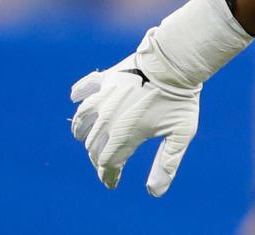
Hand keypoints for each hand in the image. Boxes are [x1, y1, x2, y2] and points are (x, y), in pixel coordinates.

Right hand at [69, 31, 200, 195]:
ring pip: (83, 119)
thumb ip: (167, 163)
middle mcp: (107, 118)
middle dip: (98, 158)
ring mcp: (104, 97)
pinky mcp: (107, 78)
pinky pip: (85, 87)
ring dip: (82, 131)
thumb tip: (154, 192)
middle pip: (94, 145)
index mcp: (123, 134)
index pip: (108, 163)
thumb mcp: (180, 134)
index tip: (113, 183)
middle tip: (106, 164)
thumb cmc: (180, 99)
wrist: (175, 62)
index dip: (109, 176)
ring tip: (83, 137)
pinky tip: (75, 97)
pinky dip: (78, 93)